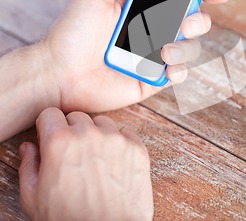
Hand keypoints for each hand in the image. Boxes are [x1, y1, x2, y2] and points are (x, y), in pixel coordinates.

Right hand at [18, 108, 152, 220]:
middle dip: (72, 131)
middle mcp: (90, 135)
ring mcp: (117, 140)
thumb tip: (30, 147)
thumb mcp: (33, 196)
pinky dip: (119, 143)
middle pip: (77, 117)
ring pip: (103, 123)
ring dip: (97, 135)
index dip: (48, 127)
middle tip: (73, 153)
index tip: (51, 137)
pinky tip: (113, 162)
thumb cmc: (68, 219)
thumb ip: (28, 165)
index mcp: (60, 141)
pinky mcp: (137, 149)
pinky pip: (126, 134)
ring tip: (95, 159)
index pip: (51, 114)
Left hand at [42, 0, 230, 112]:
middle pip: (196, 21)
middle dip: (199, 20)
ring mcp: (156, 55)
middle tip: (186, 21)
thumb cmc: (73, 32)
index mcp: (145, 7)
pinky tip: (165, 67)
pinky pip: (180, 73)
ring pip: (191, 47)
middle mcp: (155, 30)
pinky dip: (179, 70)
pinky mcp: (154, 78)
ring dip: (184, 46)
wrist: (59, 73)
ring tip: (163, 49)